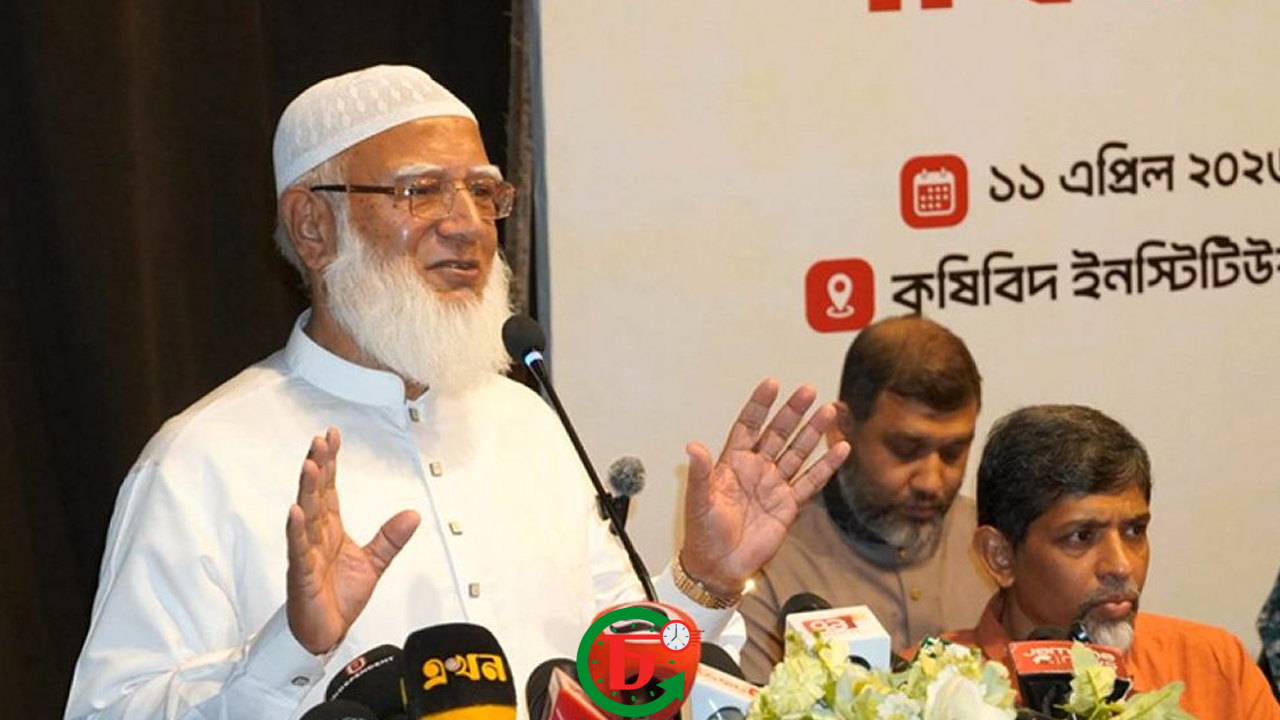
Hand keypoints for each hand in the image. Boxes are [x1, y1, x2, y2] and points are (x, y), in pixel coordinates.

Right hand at [285, 427, 420, 653]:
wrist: (326, 633)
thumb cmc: (338, 598)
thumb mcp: (374, 563)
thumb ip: (390, 538)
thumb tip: (412, 515)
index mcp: (330, 530)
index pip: (329, 489)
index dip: (330, 462)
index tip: (331, 436)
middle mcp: (315, 536)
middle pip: (315, 494)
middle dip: (318, 466)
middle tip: (320, 440)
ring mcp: (305, 553)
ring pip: (305, 516)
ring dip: (306, 490)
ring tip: (309, 464)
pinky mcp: (301, 574)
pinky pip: (297, 550)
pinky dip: (296, 530)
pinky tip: (295, 511)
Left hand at [680, 379, 849, 595]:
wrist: (720, 566)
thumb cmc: (704, 533)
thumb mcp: (698, 500)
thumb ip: (699, 472)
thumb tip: (692, 446)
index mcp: (732, 463)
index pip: (749, 426)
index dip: (760, 406)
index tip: (772, 384)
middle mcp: (756, 469)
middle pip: (778, 434)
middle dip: (793, 412)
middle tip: (808, 390)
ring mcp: (774, 485)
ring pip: (797, 452)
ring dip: (813, 432)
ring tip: (828, 410)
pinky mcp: (789, 505)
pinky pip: (811, 481)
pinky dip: (826, 466)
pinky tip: (840, 449)